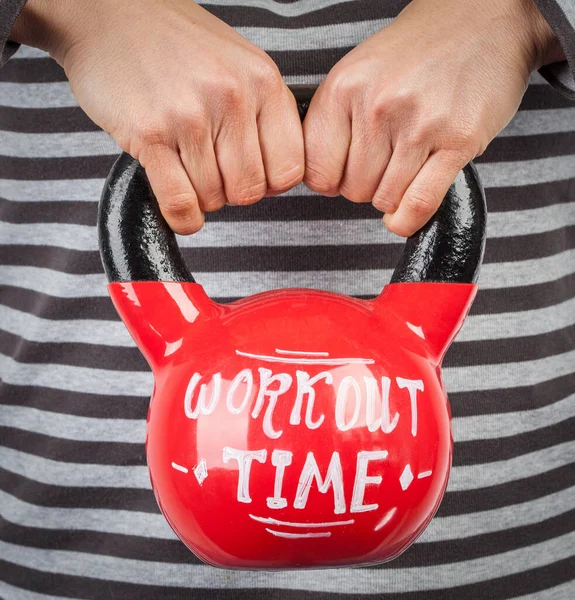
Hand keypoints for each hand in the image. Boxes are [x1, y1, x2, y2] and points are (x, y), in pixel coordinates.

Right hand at [11, 0, 304, 233]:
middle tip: (212, 171)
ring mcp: (190, 116)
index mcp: (263, 81)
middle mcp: (232, 97)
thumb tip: (276, 172)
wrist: (108, 12)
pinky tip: (179, 207)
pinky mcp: (150, 133)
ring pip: (214, 198)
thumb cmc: (175, 42)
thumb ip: (264, 113)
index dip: (270, 182)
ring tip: (186, 166)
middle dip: (231, 192)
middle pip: (250, 190)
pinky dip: (182, 217)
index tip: (251, 174)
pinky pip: (180, 202)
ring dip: (200, 196)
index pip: (290, 169)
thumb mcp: (239, 62)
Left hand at [302, 0, 562, 236]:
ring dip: (392, 196)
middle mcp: (378, 106)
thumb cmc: (414, 53)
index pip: (316, 172)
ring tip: (404, 167)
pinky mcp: (458, 140)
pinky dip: (409, 219)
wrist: (478, 19)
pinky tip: (406, 214)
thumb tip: (320, 180)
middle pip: (352, 190)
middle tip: (384, 165)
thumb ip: (332, 124)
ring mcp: (419, 124)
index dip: (330, 181)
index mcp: (343, 89)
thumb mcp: (356, 74)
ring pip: (385, 199)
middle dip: (366, 186)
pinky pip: (419, 203)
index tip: (343, 174)